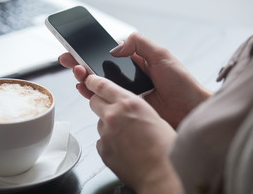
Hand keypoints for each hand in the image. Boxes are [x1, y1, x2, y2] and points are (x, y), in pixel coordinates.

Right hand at [59, 32, 211, 127]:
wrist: (190, 110)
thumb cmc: (181, 83)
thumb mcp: (162, 55)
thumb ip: (139, 44)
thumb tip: (116, 46)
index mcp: (134, 62)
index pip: (106, 54)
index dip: (89, 50)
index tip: (75, 47)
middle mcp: (126, 77)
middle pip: (96, 69)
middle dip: (79, 62)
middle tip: (67, 59)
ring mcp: (123, 93)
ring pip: (96, 84)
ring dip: (82, 77)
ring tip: (77, 72)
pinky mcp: (123, 108)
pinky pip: (102, 100)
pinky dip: (89, 94)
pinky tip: (83, 88)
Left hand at [85, 75, 182, 192]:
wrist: (161, 173)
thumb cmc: (164, 146)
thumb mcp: (152, 115)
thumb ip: (133, 107)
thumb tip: (124, 107)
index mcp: (128, 103)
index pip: (102, 85)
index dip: (93, 81)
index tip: (89, 79)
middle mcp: (113, 115)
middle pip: (94, 101)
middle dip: (100, 103)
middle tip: (111, 110)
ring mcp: (105, 133)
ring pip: (99, 122)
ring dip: (108, 125)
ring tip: (126, 136)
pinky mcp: (102, 149)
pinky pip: (101, 140)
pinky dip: (109, 142)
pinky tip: (124, 147)